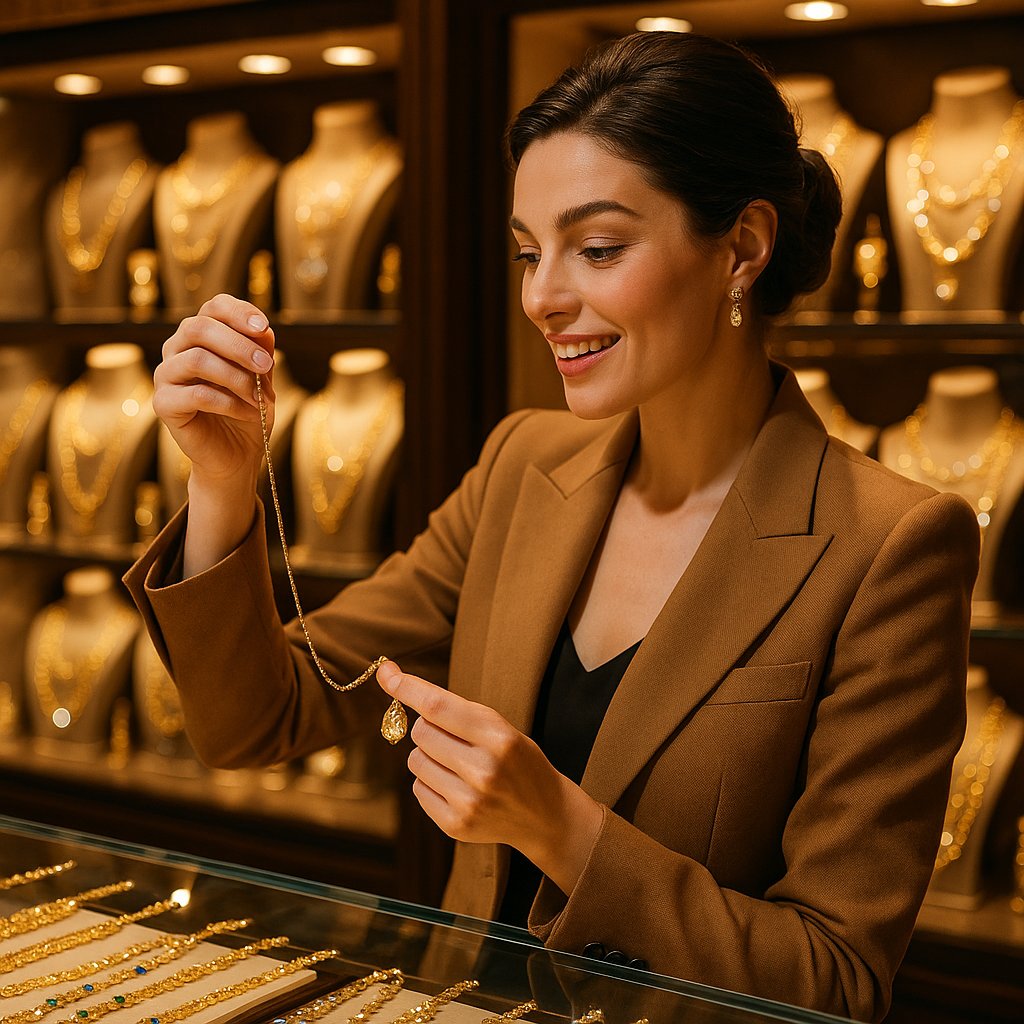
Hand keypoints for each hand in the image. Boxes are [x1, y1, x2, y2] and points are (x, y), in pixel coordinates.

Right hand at [153, 293, 276, 486]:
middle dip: (238, 345)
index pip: (213, 307)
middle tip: (267, 365)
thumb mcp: (262, 377)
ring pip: (196, 359)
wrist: (236, 455)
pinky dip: (228, 402)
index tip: (263, 327)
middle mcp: (177, 349)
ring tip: (259, 398)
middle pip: (198, 327)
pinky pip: (196, 394)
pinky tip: (247, 412)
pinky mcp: (163, 404)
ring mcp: (166, 376)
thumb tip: (263, 329)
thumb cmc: (248, 411)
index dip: (238, 312)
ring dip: (236, 377)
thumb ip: (260, 351)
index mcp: (201, 336)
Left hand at [377, 661, 603, 896]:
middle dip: (430, 728)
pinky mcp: (456, 824)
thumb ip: (458, 713)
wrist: (546, 816)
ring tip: (459, 765)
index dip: (408, 687)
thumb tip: (399, 684)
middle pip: (421, 732)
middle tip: (455, 738)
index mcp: (499, 738)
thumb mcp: (503, 728)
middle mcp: (482, 770)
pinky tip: (457, 787)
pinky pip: (418, 788)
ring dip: (428, 756)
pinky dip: (430, 782)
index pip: (438, 706)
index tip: (387, 672)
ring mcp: (468, 802)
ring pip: (415, 760)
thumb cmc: (520, 762)